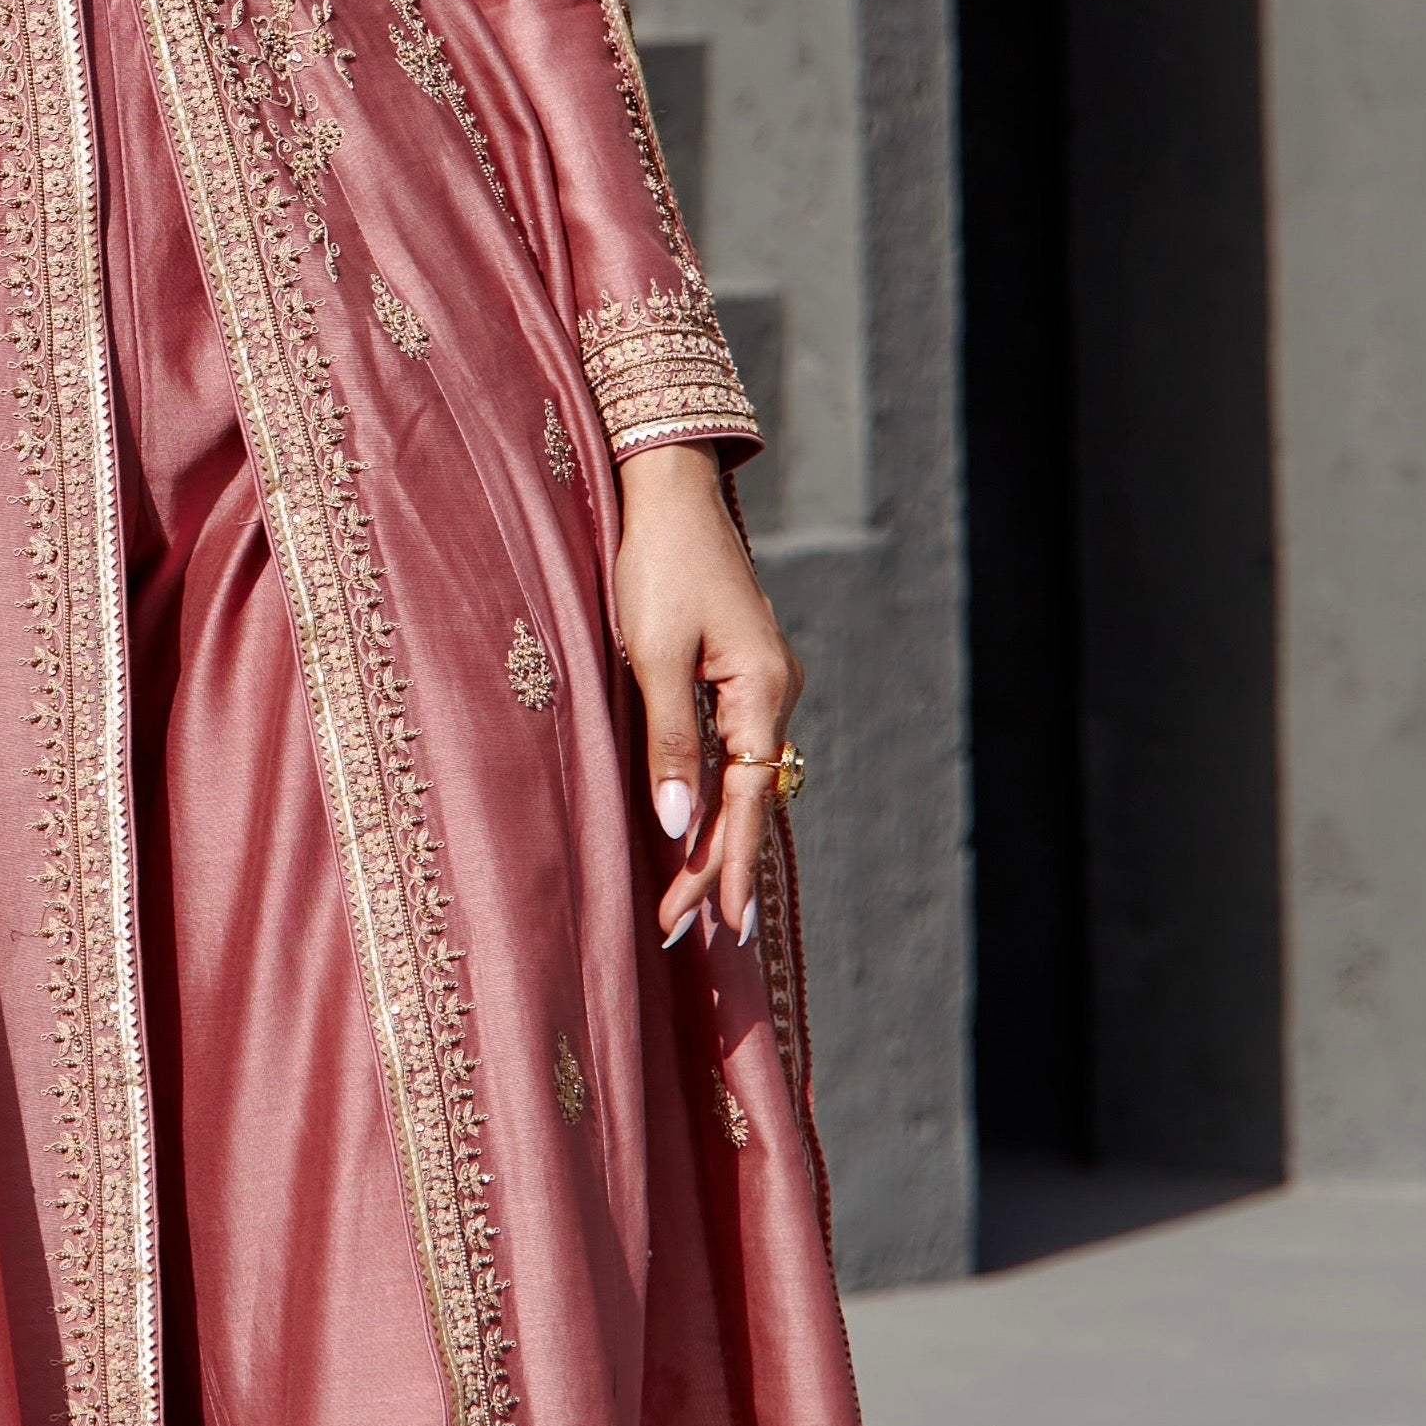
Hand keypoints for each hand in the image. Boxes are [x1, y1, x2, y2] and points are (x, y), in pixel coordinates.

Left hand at [612, 445, 801, 949]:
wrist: (669, 490)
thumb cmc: (656, 564)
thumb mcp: (652, 656)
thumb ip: (668, 742)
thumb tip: (678, 824)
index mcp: (763, 691)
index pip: (746, 801)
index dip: (726, 866)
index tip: (713, 926)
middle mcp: (773, 693)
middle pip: (749, 800)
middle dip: (718, 867)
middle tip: (689, 934)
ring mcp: (759, 682)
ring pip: (741, 780)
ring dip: (713, 838)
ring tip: (691, 903)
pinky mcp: (736, 671)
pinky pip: (731, 751)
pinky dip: (712, 796)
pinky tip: (694, 828)